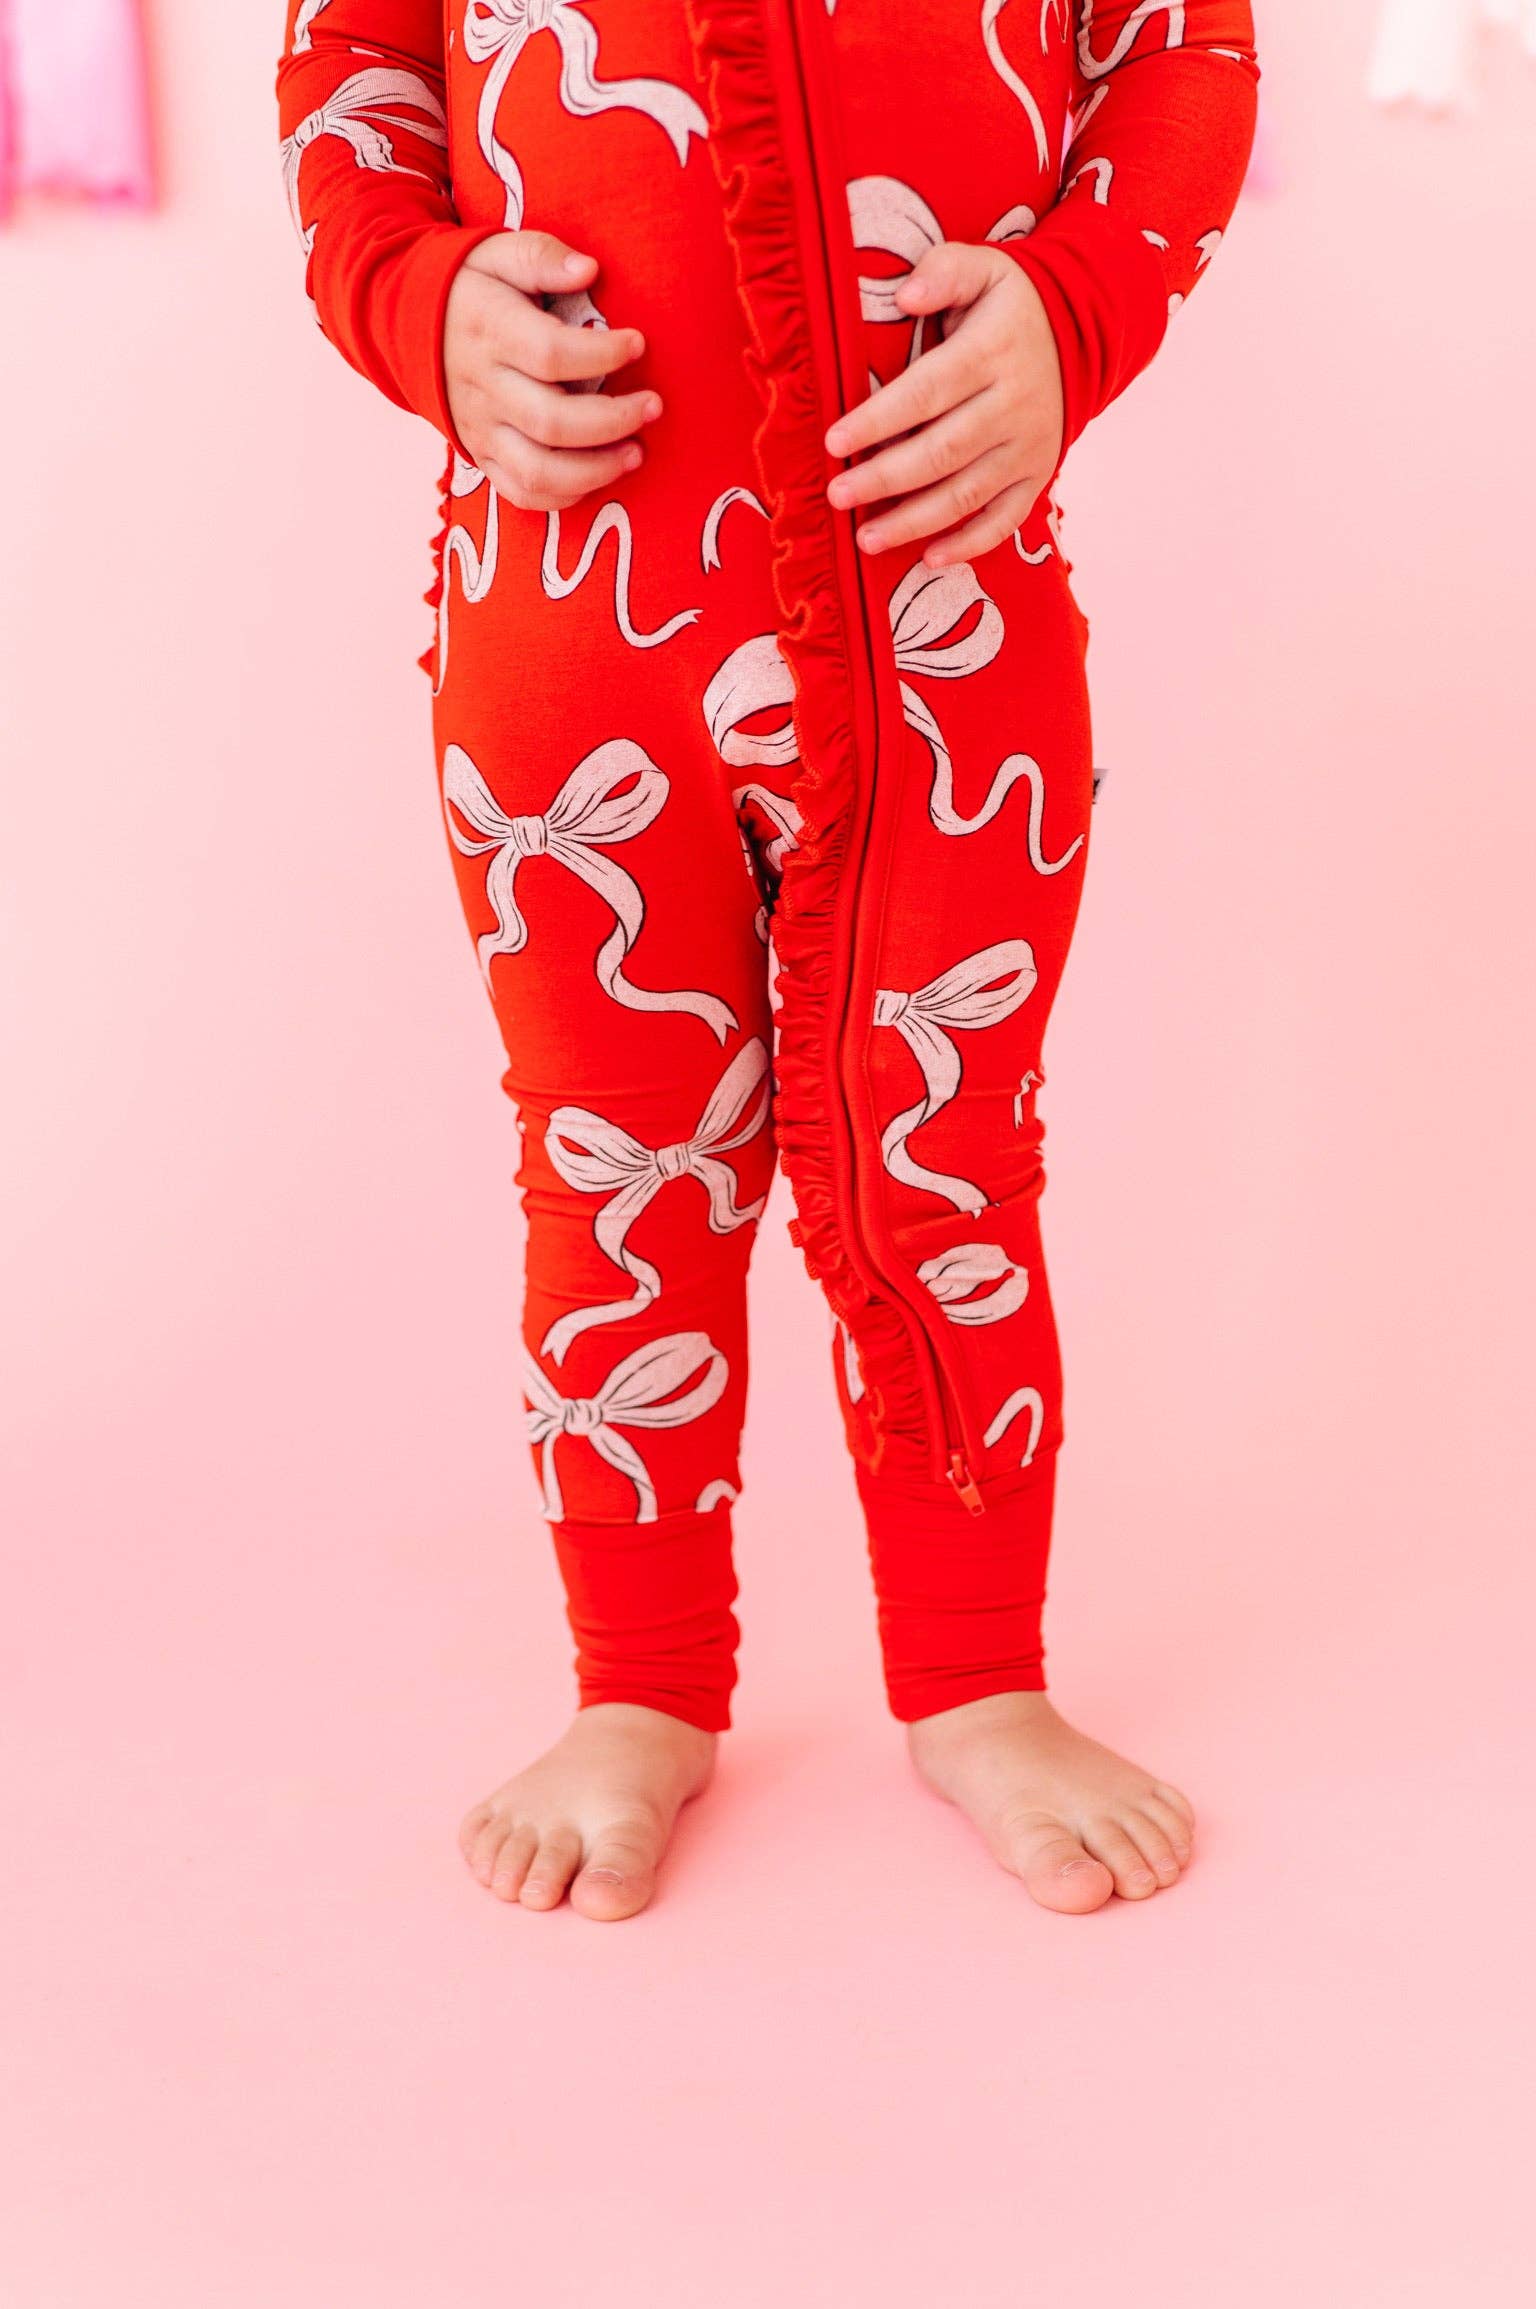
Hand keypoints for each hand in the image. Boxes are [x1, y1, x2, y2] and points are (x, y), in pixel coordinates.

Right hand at [443, 232, 660, 509]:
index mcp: (489, 331)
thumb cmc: (471, 286)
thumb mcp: (498, 252)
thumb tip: (589, 269)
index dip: (601, 354)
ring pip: (538, 471)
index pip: (550, 354)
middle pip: (551, 422)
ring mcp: (480, 428)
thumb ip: (542, 257)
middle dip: (613, 420)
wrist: (408, 325)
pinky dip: (564, 496)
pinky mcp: (482, 455)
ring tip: (636, 453)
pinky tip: (598, 476)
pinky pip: (521, 493)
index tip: (637, 344)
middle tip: (653, 406)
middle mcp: (483, 387)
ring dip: (596, 470)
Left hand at [824, 239, 1063, 565]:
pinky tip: (929, 559)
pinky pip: (1005, 519)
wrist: (1082, 332)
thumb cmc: (1009, 304)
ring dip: (914, 522)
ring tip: (865, 538)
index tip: (835, 441)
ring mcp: (1029, 446)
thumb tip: (904, 294)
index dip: (879, 420)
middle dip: (884, 479)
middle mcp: (1014, 404)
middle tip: (837, 496)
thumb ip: (943, 272)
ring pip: (966, 494)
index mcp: (993, 352)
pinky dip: (969, 544)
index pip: (927, 391)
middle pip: (941, 452)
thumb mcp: (984, 267)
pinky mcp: (1038, 475)